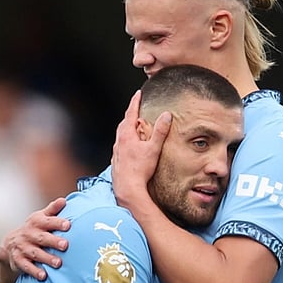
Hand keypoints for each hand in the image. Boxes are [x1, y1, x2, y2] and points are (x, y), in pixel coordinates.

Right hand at [0, 198, 70, 280]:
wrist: (10, 244)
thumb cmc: (33, 230)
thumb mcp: (40, 218)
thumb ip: (52, 210)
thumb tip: (64, 200)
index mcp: (36, 223)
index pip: (47, 221)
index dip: (57, 223)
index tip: (68, 225)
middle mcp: (29, 234)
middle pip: (42, 238)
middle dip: (53, 241)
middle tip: (65, 245)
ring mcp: (23, 248)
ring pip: (35, 253)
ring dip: (46, 258)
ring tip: (58, 263)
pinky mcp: (18, 260)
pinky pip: (26, 266)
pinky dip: (34, 271)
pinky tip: (43, 276)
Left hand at [111, 90, 169, 210]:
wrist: (128, 188)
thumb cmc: (140, 170)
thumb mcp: (153, 148)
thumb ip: (160, 131)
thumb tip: (166, 115)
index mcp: (127, 135)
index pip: (131, 113)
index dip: (135, 102)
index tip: (138, 94)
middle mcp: (119, 142)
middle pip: (123, 123)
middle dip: (130, 114)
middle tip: (136, 108)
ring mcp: (116, 152)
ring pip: (120, 135)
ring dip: (127, 128)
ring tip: (134, 127)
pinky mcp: (117, 161)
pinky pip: (120, 146)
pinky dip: (125, 141)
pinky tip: (130, 147)